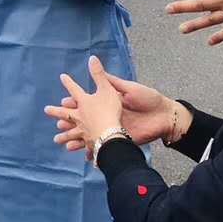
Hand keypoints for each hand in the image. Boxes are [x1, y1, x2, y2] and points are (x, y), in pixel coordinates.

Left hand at [45, 55, 124, 158]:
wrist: (111, 134)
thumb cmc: (109, 110)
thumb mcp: (107, 88)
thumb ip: (99, 74)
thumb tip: (92, 57)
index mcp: (84, 102)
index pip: (74, 90)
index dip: (69, 83)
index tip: (62, 77)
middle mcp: (80, 117)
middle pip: (66, 114)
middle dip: (56, 111)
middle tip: (46, 110)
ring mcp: (83, 131)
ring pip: (71, 133)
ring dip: (64, 135)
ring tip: (56, 139)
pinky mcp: (89, 143)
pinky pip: (84, 147)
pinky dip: (81, 150)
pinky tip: (79, 155)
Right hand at [47, 58, 185, 151]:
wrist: (165, 116)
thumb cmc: (148, 99)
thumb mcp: (129, 88)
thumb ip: (112, 81)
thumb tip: (95, 65)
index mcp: (111, 103)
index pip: (89, 102)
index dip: (76, 103)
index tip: (63, 102)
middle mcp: (109, 116)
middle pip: (86, 120)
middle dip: (71, 123)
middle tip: (58, 125)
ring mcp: (114, 128)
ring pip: (91, 135)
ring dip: (78, 139)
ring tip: (64, 144)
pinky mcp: (120, 139)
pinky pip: (103, 147)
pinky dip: (93, 152)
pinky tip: (83, 156)